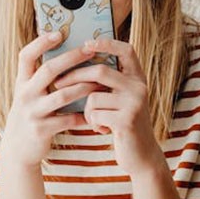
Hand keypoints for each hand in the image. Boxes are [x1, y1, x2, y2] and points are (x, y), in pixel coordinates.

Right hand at [0, 32, 102, 168]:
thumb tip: (66, 54)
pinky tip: (94, 113)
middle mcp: (24, 94)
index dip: (40, 43)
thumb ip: (40, 78)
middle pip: (48, 70)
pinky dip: (83, 116)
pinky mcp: (42, 130)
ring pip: (62, 95)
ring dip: (84, 87)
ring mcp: (32, 112)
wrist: (17, 149)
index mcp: (21, 82)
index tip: (58, 33)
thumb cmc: (30, 114)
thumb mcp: (28, 94)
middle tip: (90, 50)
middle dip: (71, 58)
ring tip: (100, 81)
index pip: (26, 56)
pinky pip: (68, 120)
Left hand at [54, 38, 161, 177]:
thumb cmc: (124, 124)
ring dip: (87, 111)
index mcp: (138, 78)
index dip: (107, 43)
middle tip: (58, 84)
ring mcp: (135, 103)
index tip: (87, 43)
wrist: (141, 156)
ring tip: (95, 120)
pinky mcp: (127, 120)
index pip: (126, 50)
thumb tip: (79, 63)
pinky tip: (102, 130)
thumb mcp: (122, 100)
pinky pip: (95, 114)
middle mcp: (139, 87)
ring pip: (93, 96)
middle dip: (74, 77)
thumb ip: (110, 83)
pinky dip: (92, 123)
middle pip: (100, 71)